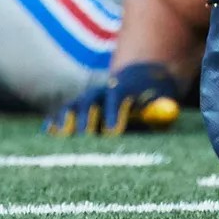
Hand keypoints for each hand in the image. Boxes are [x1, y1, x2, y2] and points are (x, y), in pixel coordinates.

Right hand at [44, 62, 181, 136]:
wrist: (136, 79)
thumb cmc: (149, 99)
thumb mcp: (160, 102)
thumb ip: (162, 108)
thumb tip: (171, 111)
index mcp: (124, 89)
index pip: (117, 99)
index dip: (115, 114)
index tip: (113, 133)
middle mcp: (102, 91)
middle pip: (91, 102)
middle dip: (87, 119)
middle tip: (83, 139)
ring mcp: (87, 98)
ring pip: (74, 106)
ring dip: (67, 119)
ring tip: (61, 137)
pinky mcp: (76, 107)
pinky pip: (64, 112)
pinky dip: (56, 120)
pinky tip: (47, 132)